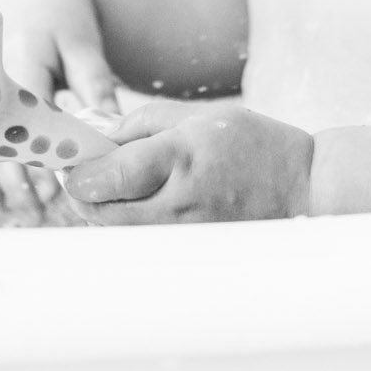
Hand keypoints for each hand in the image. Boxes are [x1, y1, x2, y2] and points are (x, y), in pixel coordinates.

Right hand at [0, 0, 117, 216]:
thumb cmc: (65, 14)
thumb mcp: (84, 44)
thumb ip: (96, 84)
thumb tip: (111, 128)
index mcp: (23, 62)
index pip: (29, 117)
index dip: (38, 155)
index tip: (51, 188)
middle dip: (11, 174)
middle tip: (32, 204)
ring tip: (4, 207)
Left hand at [62, 101, 312, 223]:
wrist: (301, 189)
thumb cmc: (249, 144)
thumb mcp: (194, 116)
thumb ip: (138, 126)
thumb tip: (93, 140)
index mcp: (180, 158)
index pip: (108, 176)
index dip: (77, 171)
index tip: (69, 161)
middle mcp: (180, 203)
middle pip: (101, 212)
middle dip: (83, 193)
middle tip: (80, 172)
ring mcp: (186, 236)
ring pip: (117, 231)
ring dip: (103, 209)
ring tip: (112, 185)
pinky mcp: (191, 254)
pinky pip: (141, 243)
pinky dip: (128, 225)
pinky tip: (138, 205)